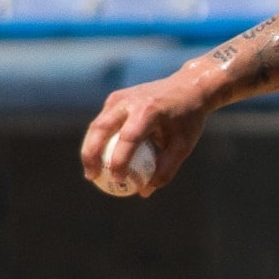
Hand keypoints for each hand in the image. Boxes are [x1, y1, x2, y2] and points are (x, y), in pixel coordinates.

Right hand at [80, 72, 210, 198]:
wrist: (187, 87)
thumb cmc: (188, 120)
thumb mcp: (183, 146)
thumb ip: (165, 169)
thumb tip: (144, 191)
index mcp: (149, 111)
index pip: (128, 139)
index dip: (119, 161)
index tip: (118, 180)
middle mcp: (130, 101)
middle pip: (101, 129)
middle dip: (91, 155)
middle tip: (92, 177)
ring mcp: (119, 97)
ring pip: (97, 125)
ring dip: (90, 149)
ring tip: (92, 172)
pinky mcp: (115, 98)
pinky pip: (103, 122)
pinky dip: (99, 140)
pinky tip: (100, 159)